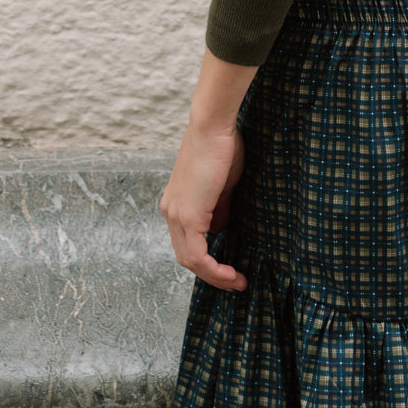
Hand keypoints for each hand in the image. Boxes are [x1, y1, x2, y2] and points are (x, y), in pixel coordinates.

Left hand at [160, 118, 247, 291]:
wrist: (212, 126)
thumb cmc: (222, 147)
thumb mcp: (222, 185)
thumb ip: (218, 209)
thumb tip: (220, 230)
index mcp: (176, 203)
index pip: (187, 242)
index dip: (208, 260)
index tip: (230, 268)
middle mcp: (170, 211)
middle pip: (186, 257)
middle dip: (211, 274)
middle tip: (235, 281)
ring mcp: (175, 214)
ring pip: (190, 260)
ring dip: (214, 276)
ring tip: (237, 282)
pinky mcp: (187, 215)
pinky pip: (197, 255)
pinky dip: (213, 269)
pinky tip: (231, 274)